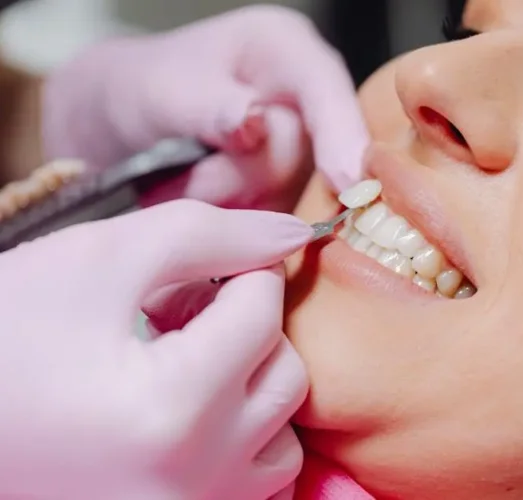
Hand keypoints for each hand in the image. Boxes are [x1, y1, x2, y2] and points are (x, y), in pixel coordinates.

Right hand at [0, 200, 310, 499]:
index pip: (264, 312)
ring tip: (186, 361)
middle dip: (247, 327)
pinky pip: (258, 480)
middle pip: (285, 373)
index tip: (204, 269)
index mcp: (172, 407)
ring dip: (251, 384)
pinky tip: (191, 409)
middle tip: (184, 312)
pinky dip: (243, 437)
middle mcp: (192, 479)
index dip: (243, 272)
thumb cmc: (5, 333)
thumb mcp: (99, 258)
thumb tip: (292, 233)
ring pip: (282, 431)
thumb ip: (208, 234)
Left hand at [42, 5, 368, 208]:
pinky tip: (204, 204)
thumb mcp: (160, 90)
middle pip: (306, 158)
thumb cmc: (139, 91)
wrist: (120, 129)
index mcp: (285, 51)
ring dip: (232, 206)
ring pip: (291, 201)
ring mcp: (300, 154)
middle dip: (241, 178)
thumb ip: (208, 106)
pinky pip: (277, 227)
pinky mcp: (288, 196)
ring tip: (182, 185)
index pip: (326, 89)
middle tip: (185, 178)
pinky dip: (237, 226)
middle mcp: (304, 102)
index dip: (341, 133)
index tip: (345, 179)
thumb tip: (254, 123)